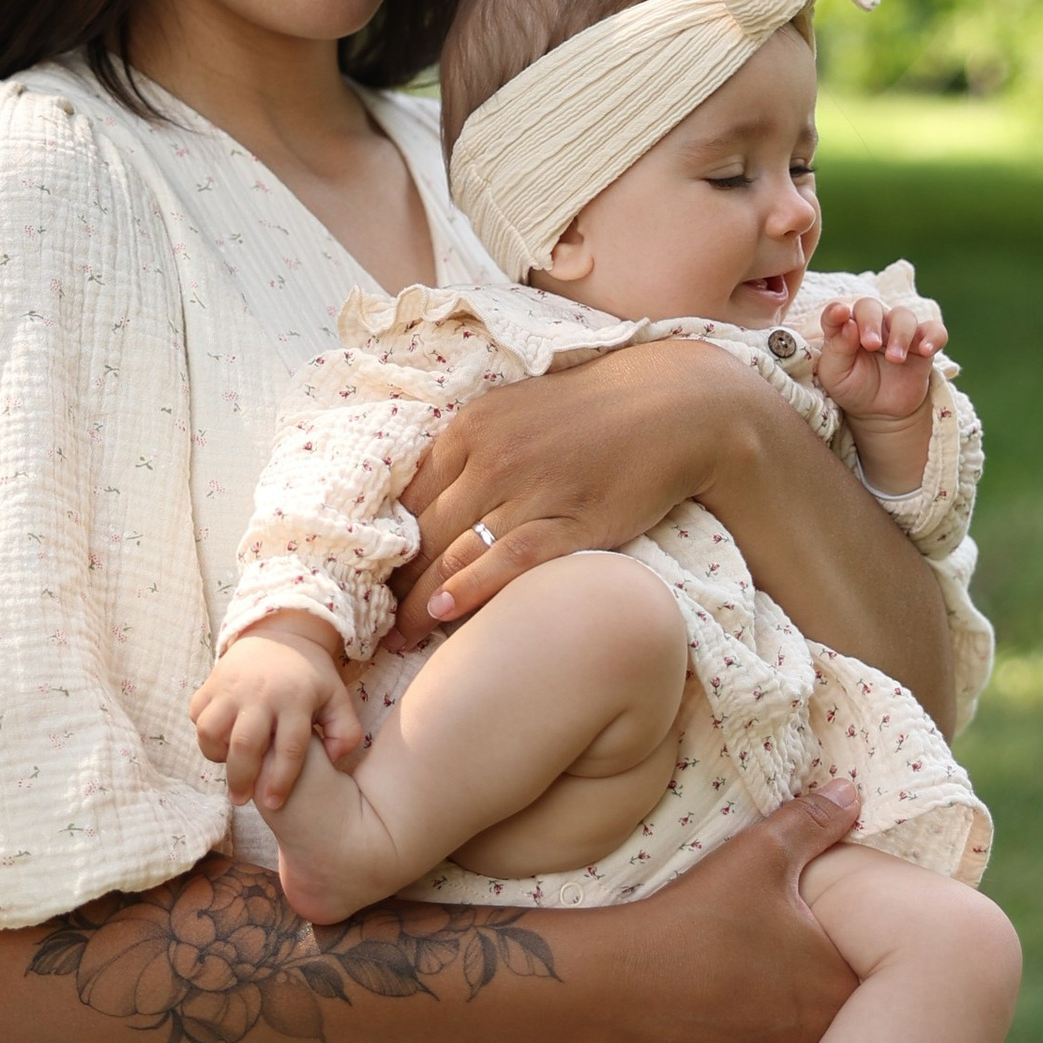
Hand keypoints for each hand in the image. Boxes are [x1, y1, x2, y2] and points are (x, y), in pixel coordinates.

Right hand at [190, 619, 362, 818]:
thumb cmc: (310, 676)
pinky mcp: (212, 681)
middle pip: (244, 743)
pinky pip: (197, 713)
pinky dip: (204, 733)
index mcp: (296, 699)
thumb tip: (333, 760)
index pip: (289, 747)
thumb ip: (345, 732)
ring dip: (216, 754)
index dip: (280, 780)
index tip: (273, 804)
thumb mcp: (337, 697)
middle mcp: (261, 693)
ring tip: (229, 764)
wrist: (281, 632)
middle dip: (240, 778)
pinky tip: (220, 740)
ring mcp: (232, 685)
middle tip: (241, 799)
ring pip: (211, 729)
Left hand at [393, 335, 754, 633]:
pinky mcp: (572, 521)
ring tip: (400, 636)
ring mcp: (531, 490)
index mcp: (470, 428)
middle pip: (424, 531)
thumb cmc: (590, 411)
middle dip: (395, 581)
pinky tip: (447, 614)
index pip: (408, 497)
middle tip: (375, 620)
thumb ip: (471, 449)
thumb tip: (428, 497)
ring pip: (456, 553)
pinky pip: (509, 561)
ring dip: (421, 600)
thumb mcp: (515, 411)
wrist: (671, 406)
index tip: (372, 579)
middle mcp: (492, 457)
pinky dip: (472, 589)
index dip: (386, 544)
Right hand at [589, 781, 867, 1042]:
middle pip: (846, 1012)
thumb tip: (853, 792)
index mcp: (837, 989)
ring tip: (770, 979)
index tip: (836, 929)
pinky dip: (765, 1042)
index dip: (860, 948)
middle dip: (831, 982)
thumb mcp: (757, 855)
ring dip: (801, 1017)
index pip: (880, 977)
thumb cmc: (693, 920)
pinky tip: (739, 1009)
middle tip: (801, 950)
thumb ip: (813, 822)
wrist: (617, 987)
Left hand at [812, 295, 944, 485]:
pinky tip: (927, 350)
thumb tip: (841, 318)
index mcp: (846, 327)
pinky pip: (935, 332)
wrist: (879, 416)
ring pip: (906, 316)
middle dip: (872, 321)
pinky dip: (933, 335)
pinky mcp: (924, 349)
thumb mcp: (836, 373)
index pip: (843, 309)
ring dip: (901, 332)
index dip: (842, 312)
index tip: (839, 320)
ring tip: (895, 356)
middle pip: (875, 306)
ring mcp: (901, 335)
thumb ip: (836, 346)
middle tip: (869, 343)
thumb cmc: (851, 390)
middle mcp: (873, 325)